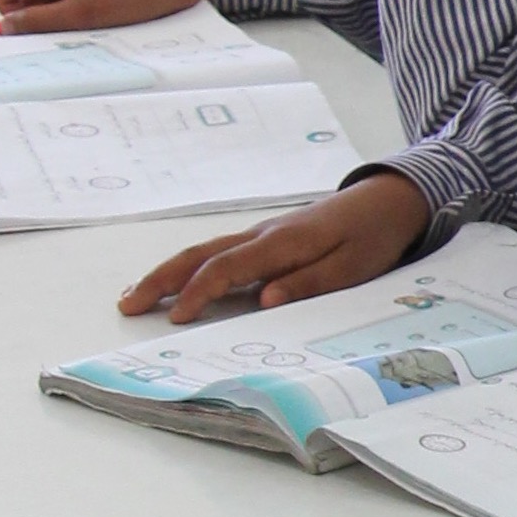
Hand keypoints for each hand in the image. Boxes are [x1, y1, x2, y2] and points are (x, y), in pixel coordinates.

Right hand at [0, 0, 212, 32]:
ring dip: (60, 7)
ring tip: (93, 16)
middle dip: (39, 9)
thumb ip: (39, 21)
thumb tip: (5, 25)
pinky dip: (76, 0)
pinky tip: (102, 8)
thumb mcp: (82, 15)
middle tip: (71, 24)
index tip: (27, 24)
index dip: (4, 2)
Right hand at [120, 173, 431, 322]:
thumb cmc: (373, 236)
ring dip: (168, 272)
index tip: (176, 318)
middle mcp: (264, 235)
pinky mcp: (267, 238)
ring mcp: (262, 234)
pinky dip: (190, 267)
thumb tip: (264, 301)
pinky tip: (177, 282)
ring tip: (135, 296)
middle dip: (162, 280)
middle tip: (127, 306)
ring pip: (204, 251)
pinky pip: (219, 252)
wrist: (389, 199)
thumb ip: (308, 283)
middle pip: (201, 255)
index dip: (198, 293)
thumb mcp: (353, 267)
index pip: (227, 268)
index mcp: (283, 243)